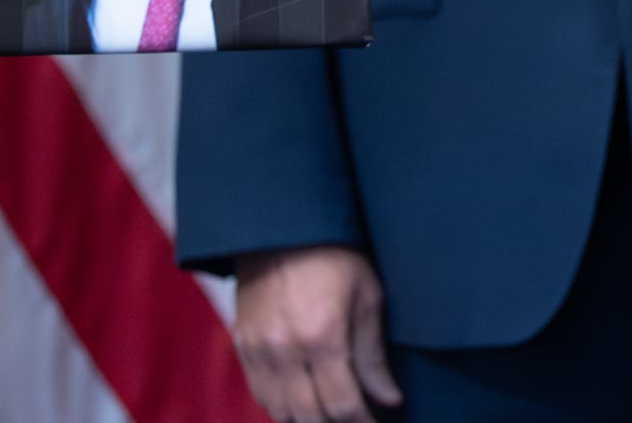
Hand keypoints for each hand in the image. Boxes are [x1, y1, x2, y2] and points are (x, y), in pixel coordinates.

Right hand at [230, 246, 400, 421]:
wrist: (281, 228)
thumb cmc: (334, 256)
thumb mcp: (367, 297)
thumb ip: (373, 355)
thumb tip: (389, 398)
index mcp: (322, 336)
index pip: (342, 404)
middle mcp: (285, 350)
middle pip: (308, 416)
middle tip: (358, 420)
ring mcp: (258, 351)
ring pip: (280, 411)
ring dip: (307, 420)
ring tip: (333, 414)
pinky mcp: (242, 346)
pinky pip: (260, 394)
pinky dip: (282, 406)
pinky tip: (303, 402)